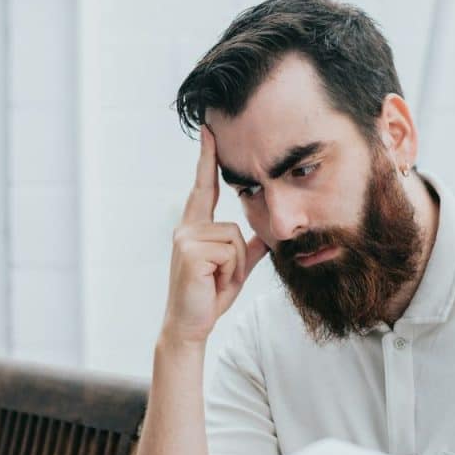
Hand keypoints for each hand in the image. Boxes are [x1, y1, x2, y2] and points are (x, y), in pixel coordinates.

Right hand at [161, 125, 267, 347]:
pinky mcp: (192, 250)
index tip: (209, 130)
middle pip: (233, 225)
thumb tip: (267, 234)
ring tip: (215, 281)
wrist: (191, 324)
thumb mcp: (234, 268)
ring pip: (234, 239)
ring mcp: (187, 237)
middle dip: (235, 259)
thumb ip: (248, 248)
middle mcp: (187, 227)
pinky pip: (230, 252)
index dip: (207, 159)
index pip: (204, 187)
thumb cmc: (209, 295)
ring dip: (234, 267)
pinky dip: (229, 272)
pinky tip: (211, 282)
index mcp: (195, 227)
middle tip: (217, 281)